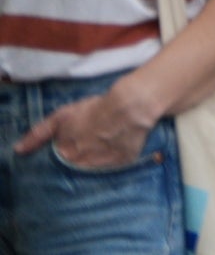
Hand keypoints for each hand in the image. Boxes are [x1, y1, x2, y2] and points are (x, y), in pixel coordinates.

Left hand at [17, 75, 157, 171]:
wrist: (129, 108)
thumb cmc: (94, 110)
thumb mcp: (61, 116)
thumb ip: (38, 134)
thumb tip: (18, 150)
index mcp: (65, 156)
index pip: (54, 167)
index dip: (58, 160)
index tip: (63, 154)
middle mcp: (82, 167)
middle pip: (72, 172)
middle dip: (73, 165)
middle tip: (81, 151)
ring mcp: (103, 168)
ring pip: (91, 173)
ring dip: (91, 166)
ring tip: (97, 151)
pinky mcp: (122, 166)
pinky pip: (112, 169)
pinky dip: (111, 162)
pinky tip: (113, 150)